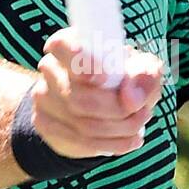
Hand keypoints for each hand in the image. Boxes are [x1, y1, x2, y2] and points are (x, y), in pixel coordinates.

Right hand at [32, 28, 163, 157]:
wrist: (97, 103)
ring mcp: (43, 98)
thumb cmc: (122, 77)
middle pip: (78, 98)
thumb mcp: (140, 68)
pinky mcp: (45, 124)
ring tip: (141, 124)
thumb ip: (144, 76)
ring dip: (121, 129)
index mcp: (68, 44)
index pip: (62, 47)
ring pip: (83, 124)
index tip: (104, 79)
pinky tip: (131, 140)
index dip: (82, 64)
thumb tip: (131, 98)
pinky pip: (81, 142)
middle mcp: (50, 68)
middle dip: (117, 110)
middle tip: (144, 111)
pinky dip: (113, 144)